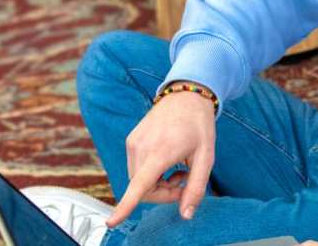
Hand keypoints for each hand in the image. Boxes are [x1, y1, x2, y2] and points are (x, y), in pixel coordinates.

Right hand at [106, 85, 216, 226]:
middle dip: (164, 193)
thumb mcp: (206, 158)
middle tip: (184, 181)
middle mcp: (141, 147)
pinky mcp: (131, 140)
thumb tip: (186, 214)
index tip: (112, 222)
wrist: (187, 96)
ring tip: (178, 169)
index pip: (140, 185)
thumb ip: (196, 187)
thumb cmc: (199, 126)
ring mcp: (133, 143)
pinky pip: (136, 169)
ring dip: (158, 183)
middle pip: (143, 189)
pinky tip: (167, 160)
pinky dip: (151, 173)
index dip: (126, 206)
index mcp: (161, 152)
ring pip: (138, 181)